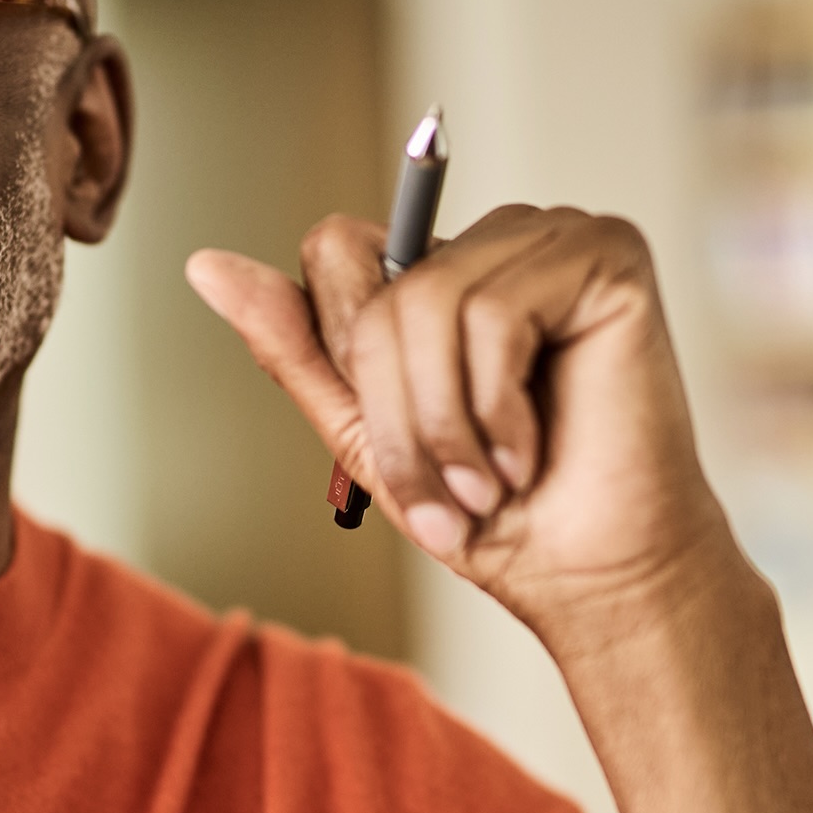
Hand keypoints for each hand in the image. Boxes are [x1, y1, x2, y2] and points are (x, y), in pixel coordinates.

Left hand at [187, 203, 758, 663]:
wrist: (591, 577)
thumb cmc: (490, 512)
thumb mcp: (364, 432)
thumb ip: (295, 346)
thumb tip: (204, 264)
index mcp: (439, 267)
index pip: (335, 251)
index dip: (355, 361)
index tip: (406, 449)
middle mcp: (496, 236)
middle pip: (377, 288)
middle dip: (399, 415)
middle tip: (450, 493)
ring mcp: (555, 235)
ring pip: (428, 301)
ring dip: (445, 425)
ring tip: (490, 483)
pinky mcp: (608, 255)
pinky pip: (493, 313)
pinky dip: (495, 409)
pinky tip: (530, 453)